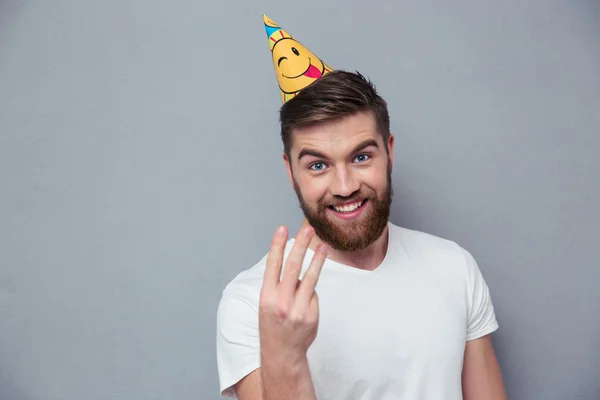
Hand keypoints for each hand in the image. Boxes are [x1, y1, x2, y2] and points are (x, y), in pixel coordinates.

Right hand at [259, 225, 327, 365]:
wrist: (281, 354)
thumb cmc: (273, 323)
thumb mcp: (267, 303)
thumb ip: (278, 284)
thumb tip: (295, 261)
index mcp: (266, 297)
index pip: (273, 265)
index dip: (277, 245)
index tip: (282, 228)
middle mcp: (281, 302)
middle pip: (293, 267)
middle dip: (301, 246)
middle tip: (308, 229)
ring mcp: (298, 310)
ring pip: (310, 279)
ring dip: (317, 260)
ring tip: (323, 246)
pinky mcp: (311, 315)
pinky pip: (313, 295)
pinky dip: (310, 294)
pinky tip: (304, 303)